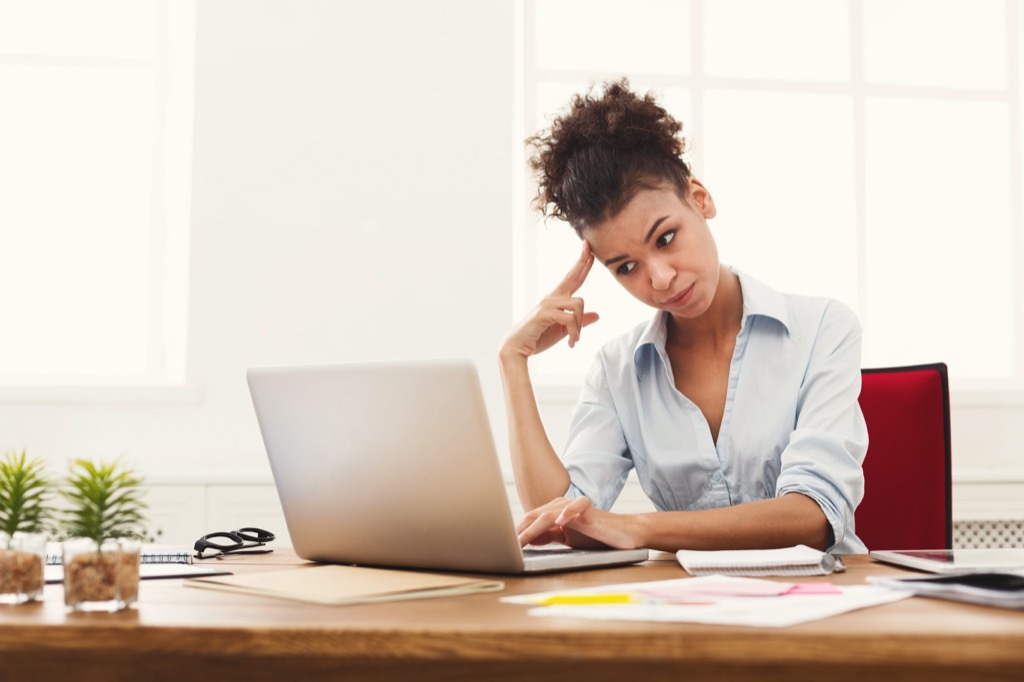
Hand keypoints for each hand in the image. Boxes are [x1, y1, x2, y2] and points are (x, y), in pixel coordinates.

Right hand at [500, 241, 599, 359]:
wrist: (518, 347)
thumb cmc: (539, 337)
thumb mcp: (564, 329)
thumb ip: (579, 322)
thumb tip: (597, 315)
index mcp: (558, 299)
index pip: (573, 278)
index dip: (582, 264)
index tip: (587, 248)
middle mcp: (553, 297)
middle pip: (572, 276)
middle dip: (582, 261)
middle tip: (588, 244)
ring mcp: (548, 303)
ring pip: (579, 304)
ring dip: (579, 326)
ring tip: (574, 340)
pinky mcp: (544, 312)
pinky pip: (570, 318)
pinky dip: (574, 333)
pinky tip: (570, 343)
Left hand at [516, 496, 639, 549]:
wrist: (625, 534)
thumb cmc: (596, 536)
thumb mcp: (567, 539)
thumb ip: (548, 536)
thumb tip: (526, 539)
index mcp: (555, 512)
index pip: (529, 520)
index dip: (516, 532)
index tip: (503, 545)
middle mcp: (562, 506)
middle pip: (534, 516)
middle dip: (519, 530)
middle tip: (506, 545)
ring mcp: (575, 507)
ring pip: (549, 514)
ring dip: (533, 527)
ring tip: (521, 539)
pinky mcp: (590, 510)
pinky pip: (577, 507)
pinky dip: (568, 513)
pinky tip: (560, 522)